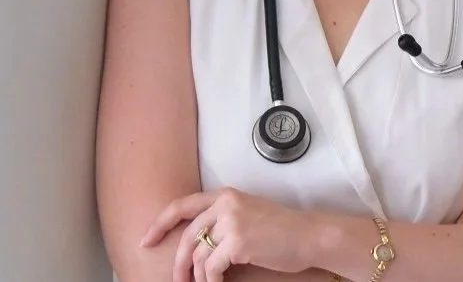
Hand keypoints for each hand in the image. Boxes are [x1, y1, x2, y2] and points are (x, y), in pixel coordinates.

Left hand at [140, 187, 314, 281]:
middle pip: (187, 237)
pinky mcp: (237, 242)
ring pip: (197, 256)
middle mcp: (226, 204)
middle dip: (178, 263)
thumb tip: (193, 244)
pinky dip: (212, 281)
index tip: (146, 240)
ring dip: (199, 276)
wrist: (309, 235)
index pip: (181, 205)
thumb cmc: (282, 229)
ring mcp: (232, 222)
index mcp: (226, 194)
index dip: (160, 224)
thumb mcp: (248, 213)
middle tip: (177, 280)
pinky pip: (210, 269)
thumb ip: (222, 219)